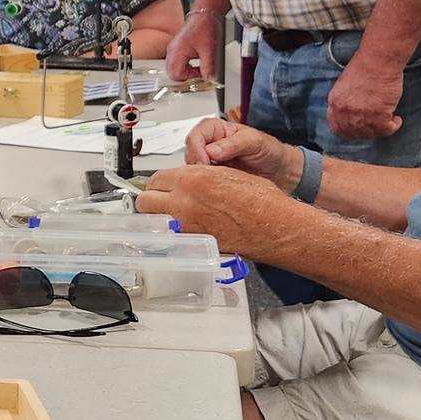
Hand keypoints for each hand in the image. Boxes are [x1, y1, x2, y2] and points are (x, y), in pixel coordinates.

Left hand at [134, 163, 291, 254]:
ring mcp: (186, 226)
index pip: (156, 178)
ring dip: (157, 218)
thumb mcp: (224, 174)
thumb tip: (183, 181)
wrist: (275, 226)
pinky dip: (172, 234)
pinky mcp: (193, 244)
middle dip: (152, 200)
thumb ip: (197, 176)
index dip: (161, 183)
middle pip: (145, 200)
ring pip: (153, 221)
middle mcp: (184, 201)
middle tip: (162, 202)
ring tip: (171, 217)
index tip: (164, 187)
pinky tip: (184, 232)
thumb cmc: (260, 201)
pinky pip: (170, 238)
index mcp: (192, 179)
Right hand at [164, 10, 218, 84]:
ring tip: (198, 66)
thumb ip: (208, 68)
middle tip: (198, 72)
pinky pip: (177, 61)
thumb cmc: (206, 27)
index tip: (200, 75)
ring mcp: (173, 48)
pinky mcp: (177, 46)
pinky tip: (195, 60)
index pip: (176, 75)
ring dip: (186, 70)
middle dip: (186, 76)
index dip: (189, 78)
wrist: (206, 14)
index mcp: (177, 52)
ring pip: (174, 68)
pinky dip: (185, 64)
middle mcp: (172, 50)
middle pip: (172, 73)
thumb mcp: (209, 51)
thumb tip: (210, 80)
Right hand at [185, 116, 294, 186]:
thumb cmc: (270, 152)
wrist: (281, 172)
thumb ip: (234, 144)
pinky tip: (217, 190)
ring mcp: (209, 163)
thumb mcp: (256, 142)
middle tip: (209, 177)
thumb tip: (212, 150)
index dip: (197, 150)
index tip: (205, 163)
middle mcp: (209, 145)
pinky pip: (201, 183)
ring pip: (192, 170)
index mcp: (216, 129)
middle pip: (190, 154)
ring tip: (217, 183)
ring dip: (200, 178)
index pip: (195, 136)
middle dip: (197, 166)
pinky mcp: (212, 179)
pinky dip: (205, 187)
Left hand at [326, 51, 403, 140]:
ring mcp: (361, 115)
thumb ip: (345, 101)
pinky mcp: (379, 115)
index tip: (357, 131)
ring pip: (371, 133)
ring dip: (380, 129)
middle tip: (375, 126)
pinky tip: (396, 119)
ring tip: (388, 120)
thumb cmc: (365, 65)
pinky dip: (393, 126)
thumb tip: (352, 114)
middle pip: (354, 133)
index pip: (337, 127)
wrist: (378, 59)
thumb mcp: (345, 84)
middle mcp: (345, 112)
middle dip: (365, 132)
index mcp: (335, 102)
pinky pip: (386, 130)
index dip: (348, 131)